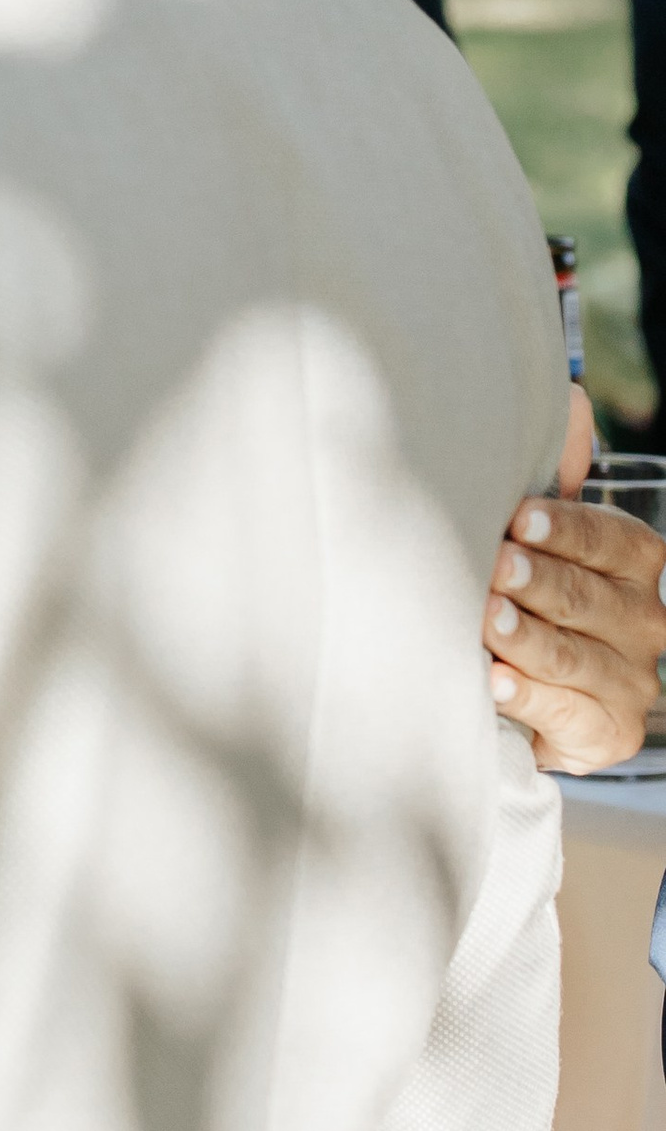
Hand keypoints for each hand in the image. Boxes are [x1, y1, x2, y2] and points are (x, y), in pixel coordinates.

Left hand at [487, 386, 665, 772]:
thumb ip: (558, 470)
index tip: (517, 519)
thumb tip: (570, 397)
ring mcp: (629, 679)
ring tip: (486, 621)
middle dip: (537, 581)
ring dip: (528, 637)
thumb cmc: (530, 587)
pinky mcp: (606, 732)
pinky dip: (530, 696)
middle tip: (495, 567)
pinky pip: (567, 711)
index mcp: (633, 561)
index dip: (566, 529)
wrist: (527, 683)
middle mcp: (643, 619)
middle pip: (589, 597)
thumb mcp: (543, 528)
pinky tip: (497, 682)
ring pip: (575, 654)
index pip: (610, 539)